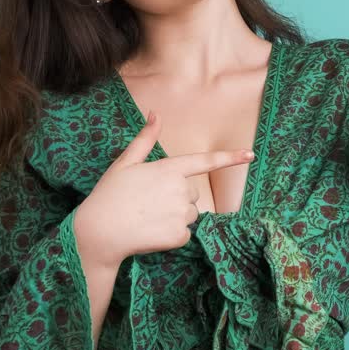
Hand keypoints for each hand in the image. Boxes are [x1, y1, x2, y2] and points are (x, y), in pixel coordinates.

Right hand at [72, 112, 253, 268]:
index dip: (230, 157)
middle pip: (192, 193)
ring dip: (174, 217)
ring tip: (147, 218)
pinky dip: (171, 236)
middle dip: (176, 198)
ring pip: (189, 214)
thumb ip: (145, 139)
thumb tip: (156, 113)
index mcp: (169, 169)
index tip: (250, 155)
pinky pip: (184, 234)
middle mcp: (180, 189)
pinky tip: (151, 233)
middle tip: (148, 203)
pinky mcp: (179, 235)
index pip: (205, 161)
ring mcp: (181, 213)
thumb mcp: (125, 162)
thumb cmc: (109, 195)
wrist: (98, 233)